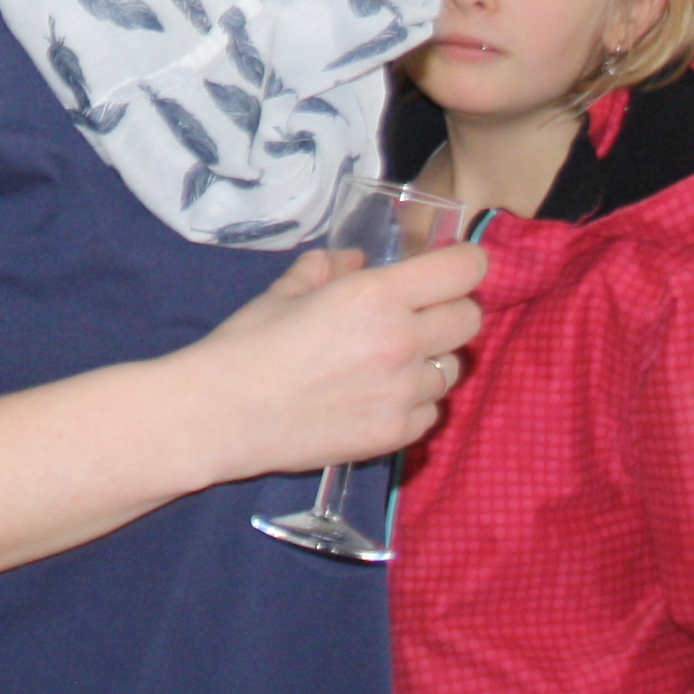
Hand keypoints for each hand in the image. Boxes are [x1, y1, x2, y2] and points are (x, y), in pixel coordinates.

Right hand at [188, 238, 488, 482]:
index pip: (464, 270)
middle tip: (419, 315)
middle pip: (470, 319)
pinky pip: (431, 410)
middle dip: (451, 311)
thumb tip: (353, 260)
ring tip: (391, 363)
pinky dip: (413, 401)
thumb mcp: (285, 292)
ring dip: (431, 360)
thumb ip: (328, 271)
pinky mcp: (396, 433)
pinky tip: (378, 397)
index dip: (466, 263)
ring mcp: (404, 393)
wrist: (224, 413)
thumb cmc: (248, 343)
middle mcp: (402, 341)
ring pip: (452, 368)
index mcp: (377, 295)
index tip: (454, 266)